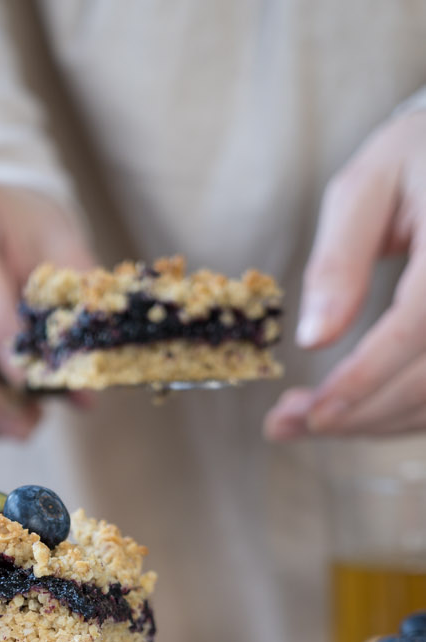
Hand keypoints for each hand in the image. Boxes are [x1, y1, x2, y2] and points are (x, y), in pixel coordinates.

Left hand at [265, 112, 425, 440]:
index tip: (314, 411)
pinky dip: (397, 415)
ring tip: (304, 421)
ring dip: (372, 424)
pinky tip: (351, 413)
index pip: (420, 323)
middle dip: (357, 414)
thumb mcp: (366, 186)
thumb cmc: (417, 158)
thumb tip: (312, 338)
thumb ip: (339, 259)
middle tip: (287, 424)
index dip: (367, 375)